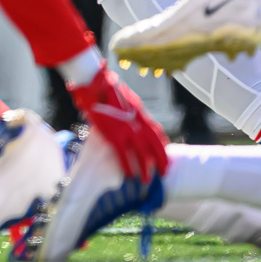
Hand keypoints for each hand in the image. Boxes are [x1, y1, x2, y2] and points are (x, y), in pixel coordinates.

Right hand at [66, 64, 168, 182]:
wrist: (94, 81)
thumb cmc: (104, 86)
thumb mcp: (122, 97)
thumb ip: (128, 108)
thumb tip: (129, 114)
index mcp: (139, 112)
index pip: (156, 130)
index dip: (162, 143)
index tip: (166, 153)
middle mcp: (137, 121)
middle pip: (154, 144)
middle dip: (161, 159)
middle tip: (166, 171)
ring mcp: (127, 128)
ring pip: (142, 153)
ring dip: (146, 168)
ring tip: (148, 180)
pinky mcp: (114, 134)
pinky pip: (124, 155)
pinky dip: (128, 166)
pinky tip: (130, 176)